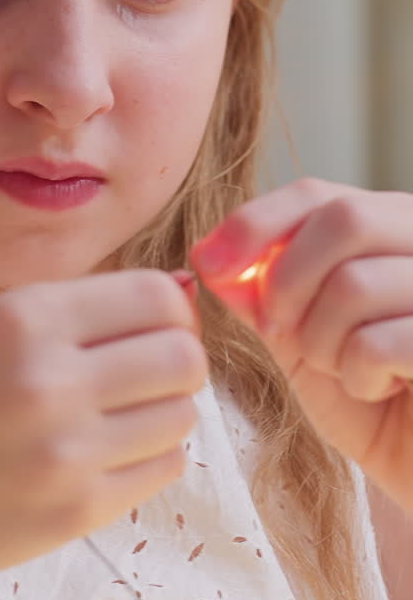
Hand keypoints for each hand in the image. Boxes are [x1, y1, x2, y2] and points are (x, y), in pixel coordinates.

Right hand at [0, 269, 206, 593]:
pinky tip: (109, 452)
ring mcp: (68, 451)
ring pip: (181, 413)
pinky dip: (151, 454)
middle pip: (183, 357)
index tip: (159, 323)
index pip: (156, 297)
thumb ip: (78, 311)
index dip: (171, 309)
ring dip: (164, 409)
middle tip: (150, 371)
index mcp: (21, 319)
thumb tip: (185, 292)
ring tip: (122, 414)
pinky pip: (166, 466)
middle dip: (179, 358)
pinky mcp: (80, 509)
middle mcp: (49, 380)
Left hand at [189, 178, 412, 513]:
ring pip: (356, 283)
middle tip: (278, 332)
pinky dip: (359, 376)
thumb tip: (207, 257)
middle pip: (342, 220)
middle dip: (286, 280)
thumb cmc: (371, 403)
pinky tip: (378, 390)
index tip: (208, 263)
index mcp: (391, 228)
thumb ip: (262, 295)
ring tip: (342, 370)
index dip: (253, 224)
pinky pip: (380, 342)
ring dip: (322, 342)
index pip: (316, 195)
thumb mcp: (302, 341)